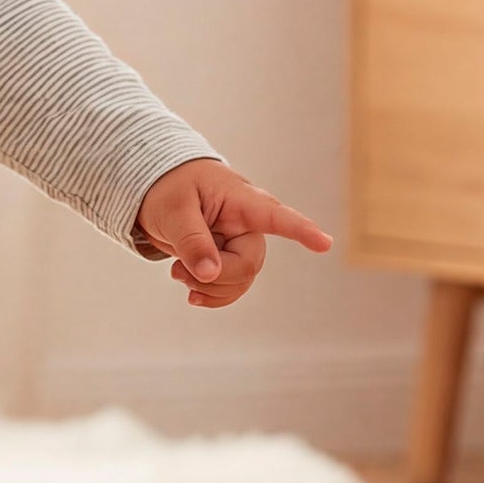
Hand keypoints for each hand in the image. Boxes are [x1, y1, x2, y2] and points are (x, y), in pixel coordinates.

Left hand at [136, 159, 331, 308]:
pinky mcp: (230, 259)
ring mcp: (240, 244)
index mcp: (241, 200)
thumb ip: (192, 241)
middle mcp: (248, 224)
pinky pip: (232, 288)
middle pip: (249, 263)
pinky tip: (192, 291)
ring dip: (208, 287)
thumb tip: (209, 274)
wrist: (159, 190)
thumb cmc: (170, 188)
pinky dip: (211, 294)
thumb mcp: (174, 210)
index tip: (324, 243)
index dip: (301, 231)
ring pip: (241, 281)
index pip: (276, 216)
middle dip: (216, 276)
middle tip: (178, 269)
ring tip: (178, 272)